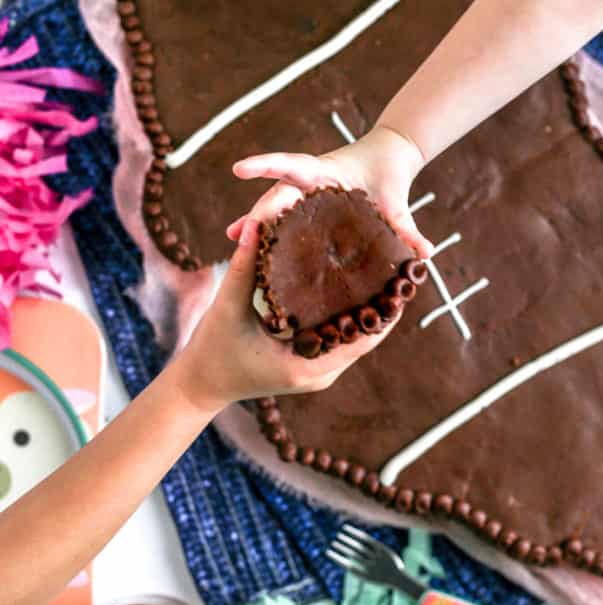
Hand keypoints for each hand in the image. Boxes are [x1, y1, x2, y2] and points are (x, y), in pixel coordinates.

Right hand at [173, 218, 400, 415]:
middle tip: (399, 270)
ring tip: (387, 275)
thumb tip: (259, 223)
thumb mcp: (228, 305)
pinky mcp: (311, 366)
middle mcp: (318, 374)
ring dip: (371, 312)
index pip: (362, 338)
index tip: (399, 278)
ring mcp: (316, 373)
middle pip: (366, 339)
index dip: (385, 309)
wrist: (201, 382)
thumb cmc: (212, 348)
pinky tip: (359, 290)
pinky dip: (351, 319)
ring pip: (357, 341)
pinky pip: (341, 342)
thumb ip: (245, 264)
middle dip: (383, 307)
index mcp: (305, 365)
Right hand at [226, 125, 433, 258]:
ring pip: (276, 209)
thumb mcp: (397, 202)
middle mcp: (309, 182)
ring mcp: (306, 194)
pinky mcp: (309, 208)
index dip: (267, 166)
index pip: (292, 166)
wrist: (388, 159)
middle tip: (235, 235)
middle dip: (256, 213)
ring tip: (236, 247)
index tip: (240, 169)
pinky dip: (272, 233)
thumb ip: (407, 227)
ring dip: (256, 226)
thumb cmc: (389, 176)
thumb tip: (426, 254)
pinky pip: (287, 220)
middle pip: (277, 196)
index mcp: (326, 172)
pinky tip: (255, 252)